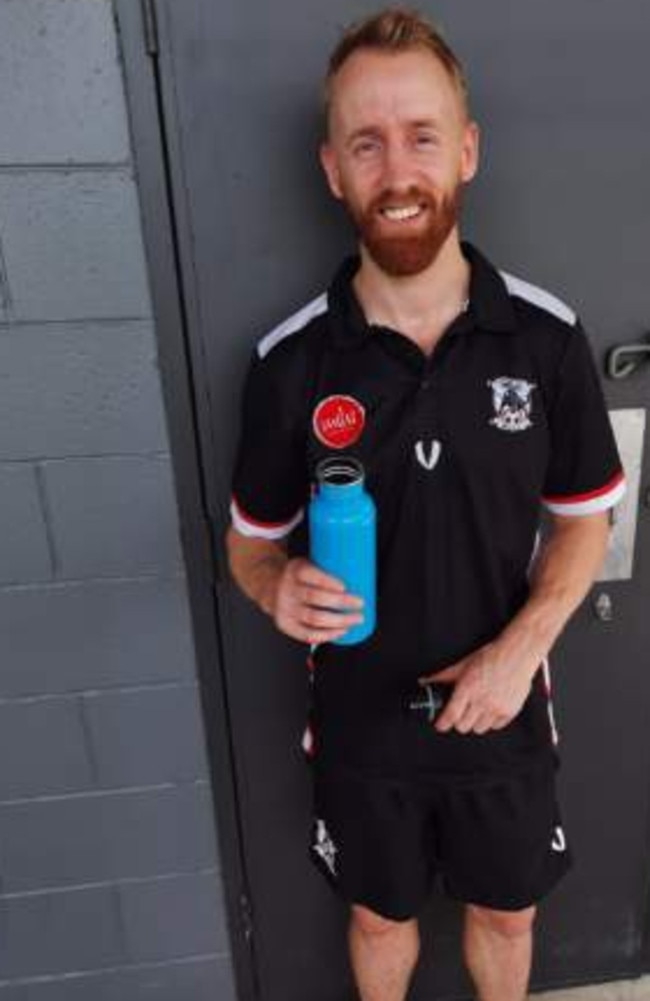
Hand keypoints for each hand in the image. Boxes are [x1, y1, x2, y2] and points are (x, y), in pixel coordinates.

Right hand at [265, 557, 363, 643]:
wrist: (269, 586)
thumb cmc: (299, 577)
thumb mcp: (307, 564)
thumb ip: (327, 568)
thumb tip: (361, 573)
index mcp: (295, 570)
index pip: (310, 575)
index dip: (327, 581)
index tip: (345, 586)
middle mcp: (288, 589)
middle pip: (315, 597)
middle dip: (341, 602)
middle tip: (360, 603)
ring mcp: (285, 609)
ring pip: (314, 618)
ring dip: (339, 621)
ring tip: (355, 619)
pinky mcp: (285, 624)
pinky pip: (307, 634)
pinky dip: (327, 635)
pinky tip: (341, 631)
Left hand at [418, 642, 538, 734]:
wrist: (517, 654)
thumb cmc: (491, 657)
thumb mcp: (463, 664)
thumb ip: (443, 676)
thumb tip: (424, 682)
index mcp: (468, 688)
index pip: (451, 715)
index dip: (442, 723)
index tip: (440, 725)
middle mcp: (482, 700)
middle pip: (463, 726)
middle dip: (458, 721)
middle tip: (459, 713)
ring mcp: (497, 708)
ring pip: (478, 729)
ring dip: (474, 722)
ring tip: (476, 710)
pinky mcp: (510, 711)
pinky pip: (495, 727)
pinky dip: (491, 721)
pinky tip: (490, 709)